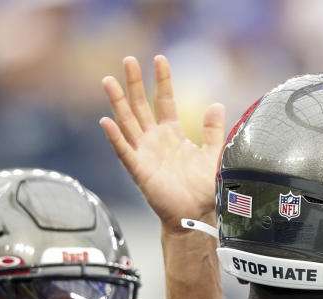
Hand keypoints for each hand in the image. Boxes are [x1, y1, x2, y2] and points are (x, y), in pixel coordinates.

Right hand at [100, 55, 225, 228]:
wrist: (197, 214)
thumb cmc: (204, 189)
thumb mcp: (213, 154)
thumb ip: (214, 130)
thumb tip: (216, 105)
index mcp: (173, 134)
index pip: (164, 101)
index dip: (162, 81)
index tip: (160, 59)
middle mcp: (155, 140)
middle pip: (141, 105)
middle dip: (135, 83)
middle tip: (128, 60)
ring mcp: (145, 153)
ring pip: (128, 122)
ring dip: (118, 102)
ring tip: (109, 81)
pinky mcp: (139, 170)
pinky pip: (124, 151)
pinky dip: (115, 137)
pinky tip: (106, 121)